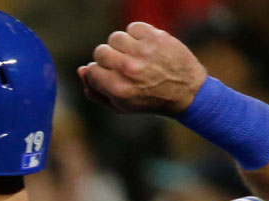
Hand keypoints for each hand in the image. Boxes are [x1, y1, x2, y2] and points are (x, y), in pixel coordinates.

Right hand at [78, 22, 206, 114]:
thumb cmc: (149, 100)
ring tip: (132, 54)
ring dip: (121, 45)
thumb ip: (95, 92)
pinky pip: (133, 27)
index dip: (98, 73)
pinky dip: (136, 35)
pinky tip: (143, 45)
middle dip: (108, 58)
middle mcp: (129, 69)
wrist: (186, 91)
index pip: (91, 70)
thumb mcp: (119, 106)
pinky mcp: (156, 37)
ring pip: (115, 37)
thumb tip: (82, 70)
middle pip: (100, 51)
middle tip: (121, 64)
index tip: (110, 76)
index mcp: (118, 88)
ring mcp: (143, 51)